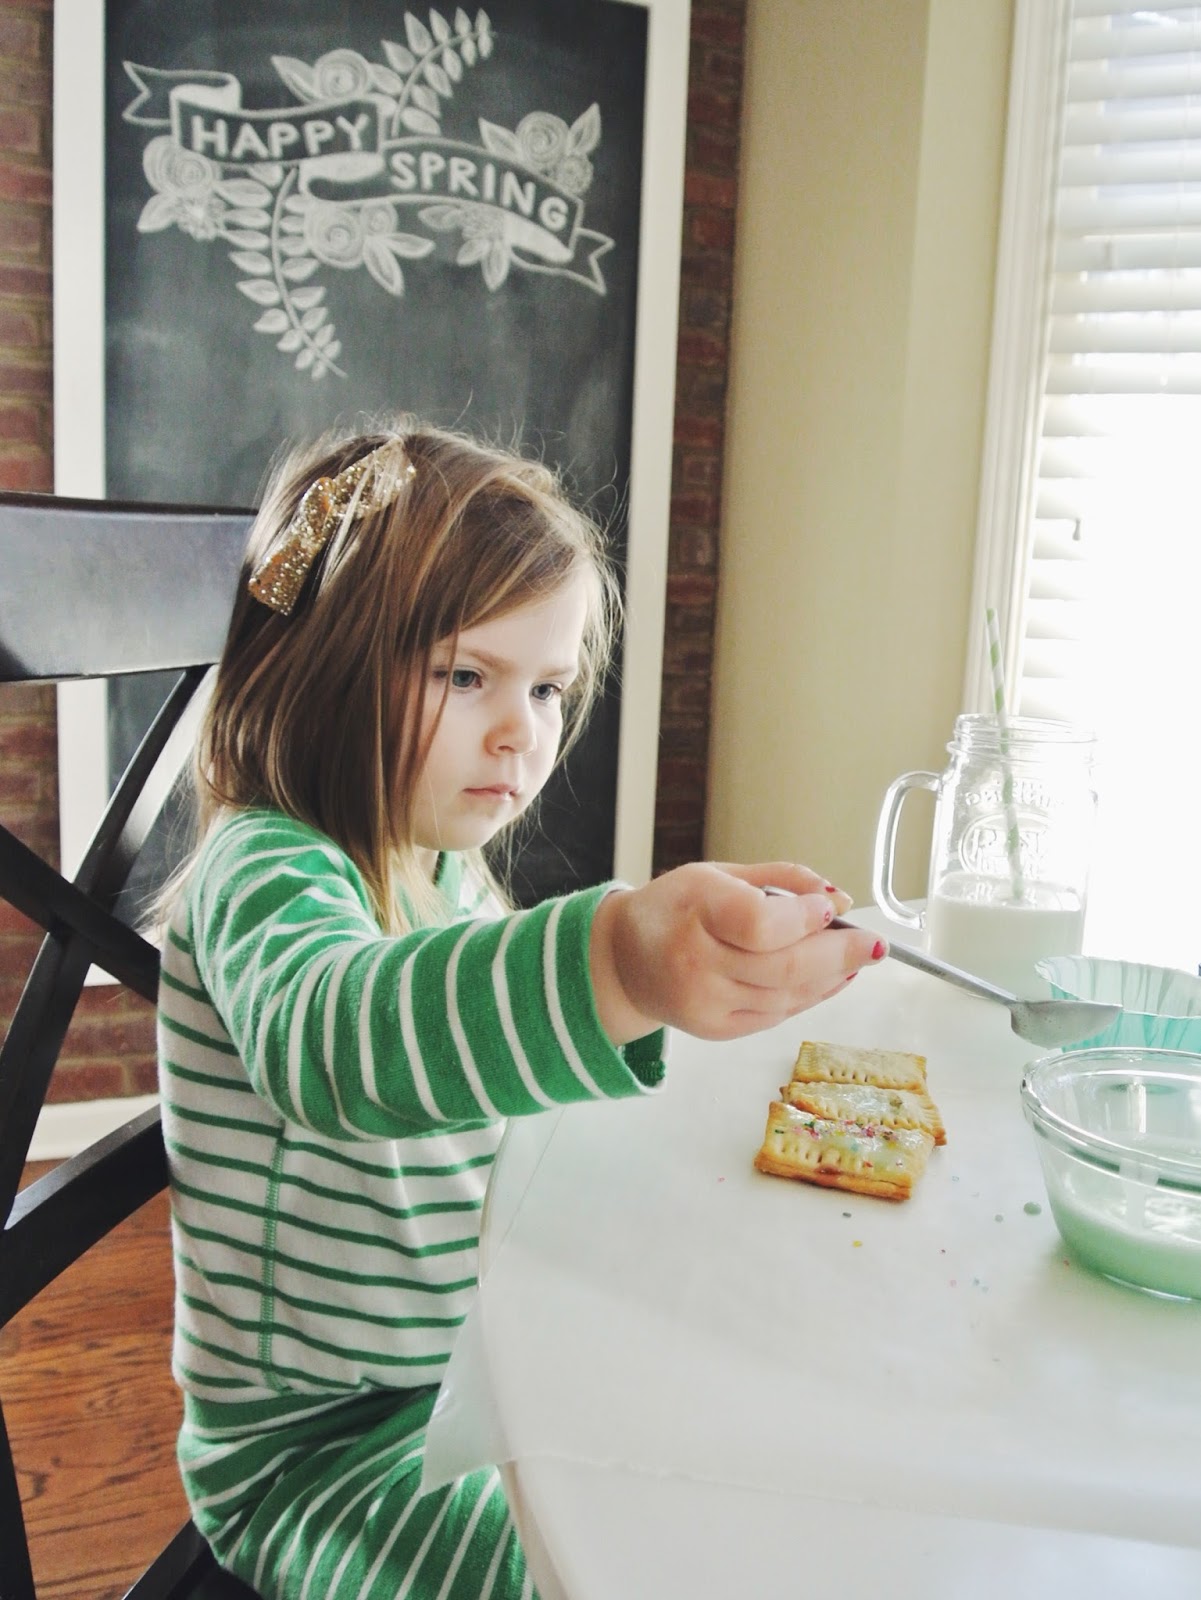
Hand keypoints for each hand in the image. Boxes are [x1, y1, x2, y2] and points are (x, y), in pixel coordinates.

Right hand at [589, 861, 886, 1043]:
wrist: (623, 961)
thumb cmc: (674, 908)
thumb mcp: (718, 873)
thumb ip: (781, 879)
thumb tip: (837, 897)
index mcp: (694, 912)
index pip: (759, 924)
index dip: (804, 920)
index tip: (831, 909)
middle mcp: (696, 963)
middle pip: (783, 968)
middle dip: (840, 955)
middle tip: (876, 945)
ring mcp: (706, 1003)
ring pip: (787, 996)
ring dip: (833, 978)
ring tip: (860, 959)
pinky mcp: (717, 1030)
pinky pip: (777, 1014)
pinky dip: (811, 997)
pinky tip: (831, 978)